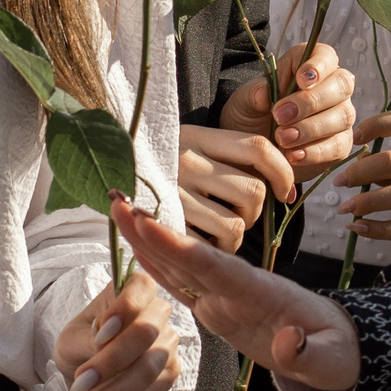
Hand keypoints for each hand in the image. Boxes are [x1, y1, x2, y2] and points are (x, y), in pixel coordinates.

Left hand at [54, 268, 181, 390]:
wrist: (85, 368)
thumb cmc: (80, 341)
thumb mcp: (72, 337)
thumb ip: (87, 340)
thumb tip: (101, 354)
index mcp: (135, 290)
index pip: (141, 288)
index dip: (124, 309)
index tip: (98, 336)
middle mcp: (158, 314)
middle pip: (146, 333)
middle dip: (112, 362)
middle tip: (80, 383)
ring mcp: (167, 344)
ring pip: (151, 367)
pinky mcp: (169, 374)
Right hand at [116, 196, 362, 390]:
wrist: (337, 347)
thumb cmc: (335, 352)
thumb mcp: (330, 360)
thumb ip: (306, 353)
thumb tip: (288, 342)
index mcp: (259, 292)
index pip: (213, 266)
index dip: (179, 246)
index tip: (148, 223)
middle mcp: (236, 288)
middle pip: (187, 257)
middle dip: (152, 232)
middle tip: (117, 201)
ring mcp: (225, 297)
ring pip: (180, 266)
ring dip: (149, 242)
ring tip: (118, 213)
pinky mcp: (218, 309)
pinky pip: (183, 287)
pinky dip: (159, 269)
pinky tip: (137, 252)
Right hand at [177, 127, 287, 250]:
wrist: (103, 186)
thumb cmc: (166, 170)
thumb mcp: (192, 149)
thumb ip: (232, 157)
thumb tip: (286, 191)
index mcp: (198, 137)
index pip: (258, 148)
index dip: (282, 172)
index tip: (284, 193)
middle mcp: (186, 161)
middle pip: (253, 191)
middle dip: (255, 212)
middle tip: (238, 216)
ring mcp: (173, 194)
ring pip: (235, 226)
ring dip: (235, 238)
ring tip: (219, 234)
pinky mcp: (165, 226)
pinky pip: (210, 248)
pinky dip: (214, 252)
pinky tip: (204, 244)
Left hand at [220, 43, 357, 169]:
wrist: (254, 152)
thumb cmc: (252, 117)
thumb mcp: (243, 103)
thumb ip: (253, 94)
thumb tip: (264, 95)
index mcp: (308, 67)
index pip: (326, 56)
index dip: (319, 66)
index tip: (301, 80)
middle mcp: (331, 88)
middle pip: (341, 84)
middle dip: (310, 101)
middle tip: (280, 116)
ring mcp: (339, 116)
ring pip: (342, 116)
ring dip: (311, 128)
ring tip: (282, 138)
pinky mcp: (339, 144)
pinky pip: (338, 145)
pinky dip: (315, 152)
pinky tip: (293, 155)